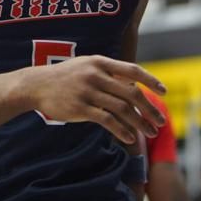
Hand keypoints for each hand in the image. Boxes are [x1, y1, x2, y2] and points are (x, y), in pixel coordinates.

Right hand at [22, 55, 166, 144]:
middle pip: (132, 93)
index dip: (151, 81)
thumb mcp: (87, 66)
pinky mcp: (80, 108)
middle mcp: (96, 75)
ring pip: (122, 109)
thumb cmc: (65, 77)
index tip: (164, 92)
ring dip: (139, 123)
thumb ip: (109, 73)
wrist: (36, 85)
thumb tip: (134, 85)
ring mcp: (88, 92)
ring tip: (149, 133)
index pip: (133, 70)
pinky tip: (130, 138)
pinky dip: (122, 131)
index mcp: (100, 62)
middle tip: (161, 121)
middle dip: (150, 109)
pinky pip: (107, 120)